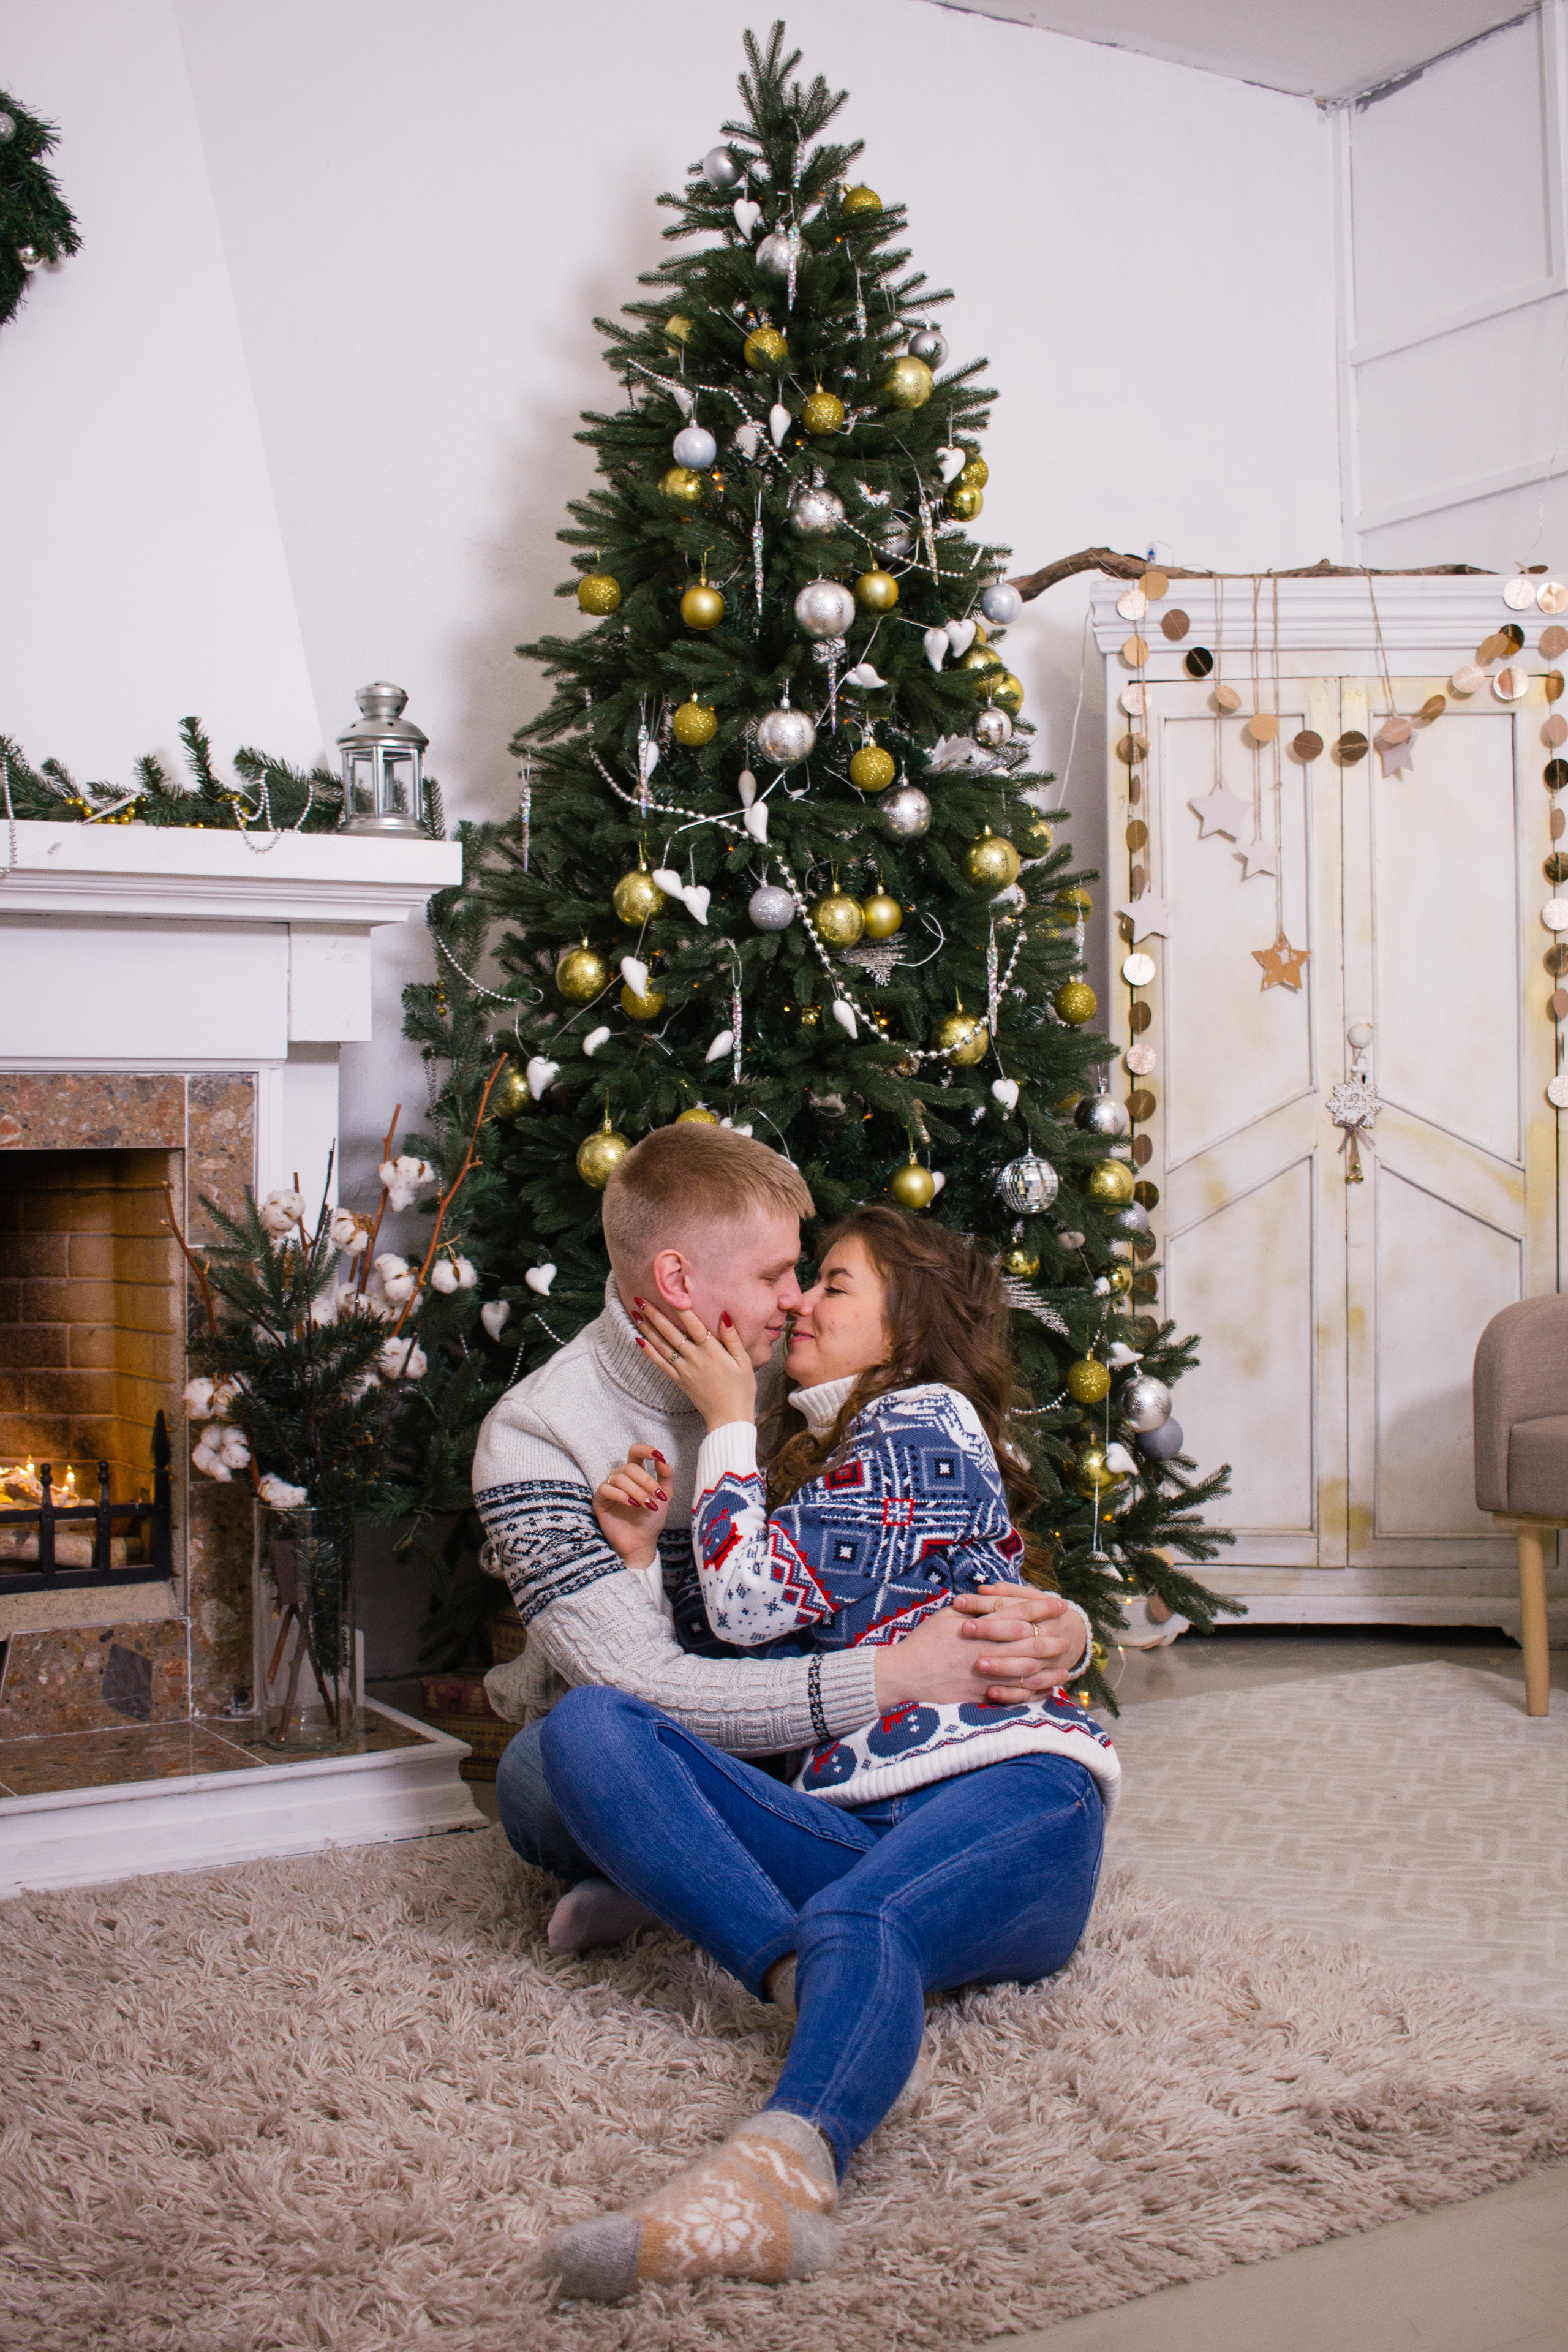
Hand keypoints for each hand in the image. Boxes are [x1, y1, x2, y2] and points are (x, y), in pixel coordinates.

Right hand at [591, 1444, 670, 1572]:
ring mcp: (609, 1487)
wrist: (641, 1542)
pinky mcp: (599, 1500)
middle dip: (646, 1481)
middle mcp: (621, 1477)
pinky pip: (606, 1489)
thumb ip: (665, 1477)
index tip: (658, 1455)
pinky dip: (621, 1495)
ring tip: (647, 1505)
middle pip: (630, 1467)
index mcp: (636, 1474)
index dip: (645, 1450)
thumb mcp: (664, 1496)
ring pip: (620, 1478)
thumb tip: (662, 1459)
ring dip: (636, 1491)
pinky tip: (631, 1504)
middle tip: (657, 1496)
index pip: (636, 1453)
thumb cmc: (651, 1520)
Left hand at [632, 1296, 758, 1430]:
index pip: (693, 1324)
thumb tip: (724, 1316)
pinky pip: (661, 1364)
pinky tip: (639, 1341)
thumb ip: (732, 1338)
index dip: (681, 1307)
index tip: (670, 1292)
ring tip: (635, 1314)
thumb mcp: (744, 1361)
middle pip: (671, 1332)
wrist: (729, 1418)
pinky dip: (649, 1352)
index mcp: (712, 1351)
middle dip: (655, 1315)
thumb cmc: (741, 1389)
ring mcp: (685, 1370)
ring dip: (648, 1329)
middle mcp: (695, 1358)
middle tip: (640, 1299)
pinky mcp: (679, 1380)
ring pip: (662, 1346)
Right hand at [872, 1591, 1086, 1711]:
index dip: (1041, 1608)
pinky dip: (1032, 1691)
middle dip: (1051, 1639)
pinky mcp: (981, 1695)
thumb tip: (991, 1601)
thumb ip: (972, 1610)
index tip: (1058, 1604)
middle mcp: (986, 1650)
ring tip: (1065, 1665)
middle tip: (1068, 1638)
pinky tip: (1045, 1689)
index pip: (1017, 1613)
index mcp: (979, 1627)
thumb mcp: (945, 1617)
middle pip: (1028, 1643)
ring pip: (1025, 1670)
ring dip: (1048, 1667)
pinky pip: (1013, 1694)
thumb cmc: (923, 1643)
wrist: (904, 1676)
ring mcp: (985, 1675)